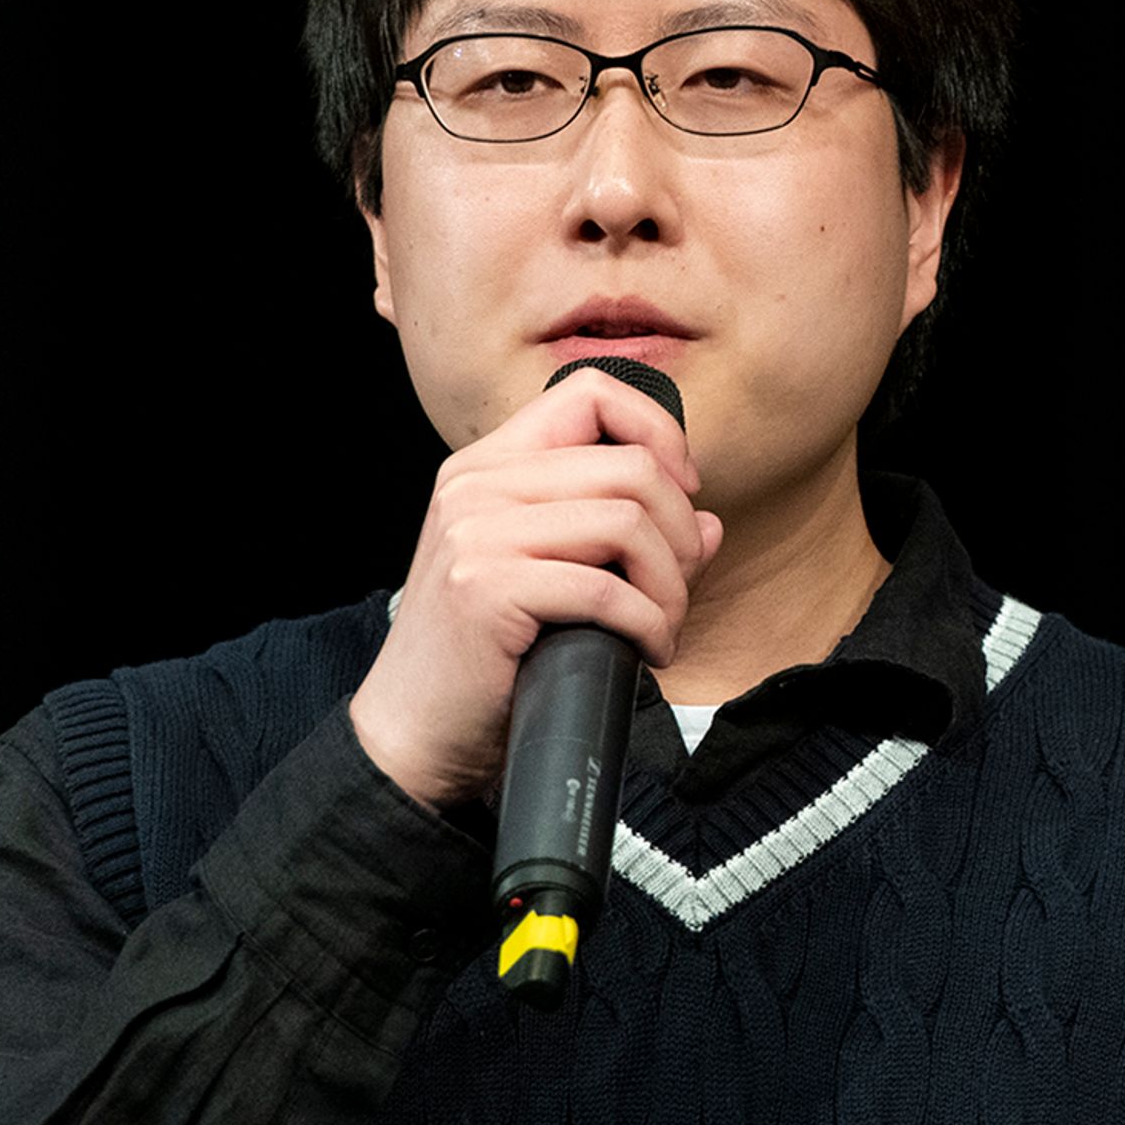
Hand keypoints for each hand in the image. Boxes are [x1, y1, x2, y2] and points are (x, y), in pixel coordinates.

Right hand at [348, 369, 722, 809]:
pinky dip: (649, 624)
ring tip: (663, 627)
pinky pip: (606, 589)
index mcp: (487, 465)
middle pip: (630, 466)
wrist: (414, 731)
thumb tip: (710, 523)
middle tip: (679, 588)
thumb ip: (623, 538)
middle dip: (681, 533)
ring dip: (670, 586)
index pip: (590, 393)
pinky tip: (648, 651)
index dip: (657, 433)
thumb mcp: (550, 575)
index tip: (681, 494)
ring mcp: (475, 532)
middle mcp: (475, 484)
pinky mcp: (485, 586)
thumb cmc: (488, 657)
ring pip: (628, 522)